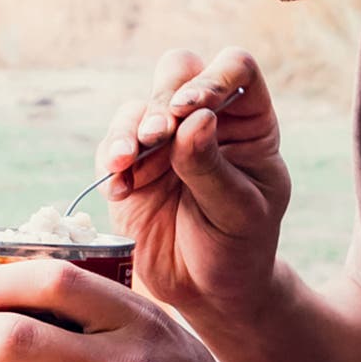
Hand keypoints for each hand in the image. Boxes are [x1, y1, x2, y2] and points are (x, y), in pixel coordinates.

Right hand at [97, 46, 289, 326]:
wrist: (206, 293)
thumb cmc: (238, 249)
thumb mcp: (239, 212)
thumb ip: (213, 166)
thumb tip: (193, 118)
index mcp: (249, 123)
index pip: (235, 69)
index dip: (212, 78)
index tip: (190, 111)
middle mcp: (205, 121)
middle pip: (179, 71)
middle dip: (163, 97)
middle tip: (159, 134)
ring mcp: (165, 142)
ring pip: (139, 105)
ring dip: (131, 128)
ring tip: (129, 161)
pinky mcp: (131, 167)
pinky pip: (112, 144)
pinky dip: (111, 157)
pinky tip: (120, 187)